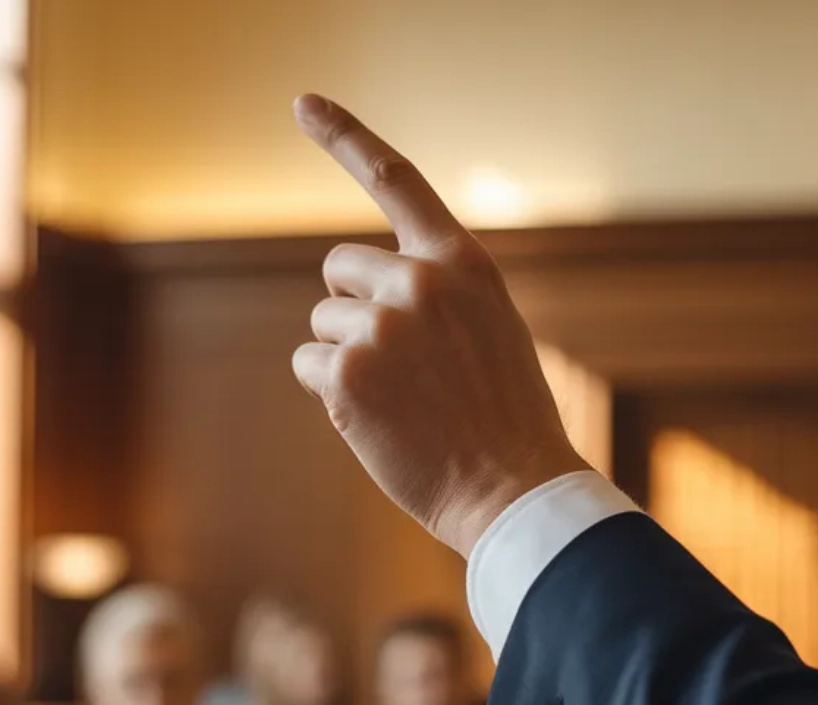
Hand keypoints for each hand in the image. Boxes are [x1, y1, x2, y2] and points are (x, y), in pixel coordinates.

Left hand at [292, 95, 587, 558]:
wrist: (514, 489)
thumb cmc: (505, 419)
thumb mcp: (491, 328)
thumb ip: (439, 292)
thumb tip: (364, 289)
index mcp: (463, 262)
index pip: (398, 179)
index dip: (345, 136)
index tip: (303, 102)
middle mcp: (420, 281)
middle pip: (340, 271)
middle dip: (355, 311)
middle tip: (404, 367)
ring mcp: (381, 326)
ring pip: (323, 324)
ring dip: (347, 360)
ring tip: (403, 401)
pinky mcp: (347, 374)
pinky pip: (309, 367)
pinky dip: (333, 396)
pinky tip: (380, 421)